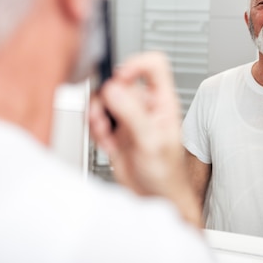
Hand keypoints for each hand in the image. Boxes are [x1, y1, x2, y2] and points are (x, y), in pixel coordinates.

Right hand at [89, 52, 201, 225]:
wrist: (154, 197)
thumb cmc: (166, 174)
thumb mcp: (151, 142)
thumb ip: (132, 115)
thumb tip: (113, 90)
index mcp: (163, 102)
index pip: (154, 66)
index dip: (135, 65)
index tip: (121, 78)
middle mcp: (145, 105)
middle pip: (119, 82)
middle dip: (107, 99)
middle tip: (105, 117)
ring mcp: (129, 117)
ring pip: (104, 99)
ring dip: (98, 115)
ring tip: (105, 133)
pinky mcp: (114, 129)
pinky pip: (96, 117)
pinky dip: (96, 130)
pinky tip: (107, 144)